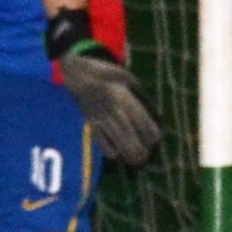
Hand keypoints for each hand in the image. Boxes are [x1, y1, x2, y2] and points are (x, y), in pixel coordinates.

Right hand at [59, 47, 161, 169]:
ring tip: (136, 159)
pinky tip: (117, 151)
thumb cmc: (106, 73)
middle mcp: (112, 109)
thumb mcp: (126, 78)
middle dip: (141, 150)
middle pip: (131, 136)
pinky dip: (111, 151)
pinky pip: (102, 143)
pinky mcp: (90, 123)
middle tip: (147, 155)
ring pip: (117, 143)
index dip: (152, 134)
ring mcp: (99, 117)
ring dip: (128, 154)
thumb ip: (138, 96)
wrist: (75, 73)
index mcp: (123, 96)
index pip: (142, 122)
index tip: (155, 137)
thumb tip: (152, 117)